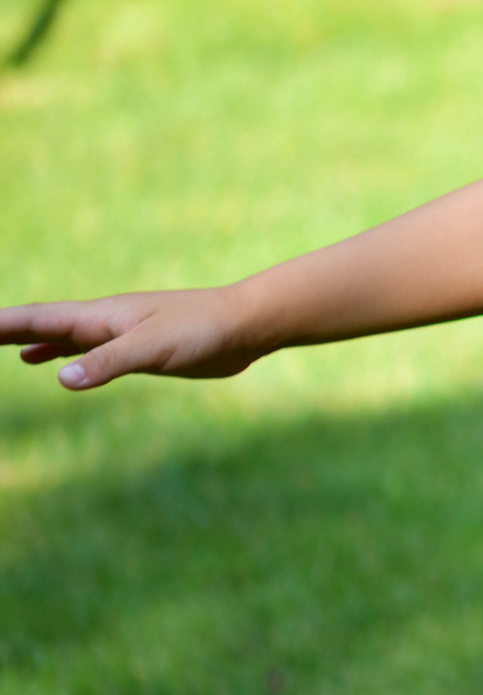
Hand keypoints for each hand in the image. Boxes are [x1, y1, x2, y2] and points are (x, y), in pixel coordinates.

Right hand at [4, 289, 262, 389]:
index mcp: (102, 316)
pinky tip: (53, 363)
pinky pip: (87, 350)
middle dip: (6, 329)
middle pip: (43, 324)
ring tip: (3, 345)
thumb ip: (109, 362)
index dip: (2, 325)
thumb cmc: (203, 331)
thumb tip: (62, 378)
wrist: (246, 326)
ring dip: (29, 340)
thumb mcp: (153, 349)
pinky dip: (61, 353)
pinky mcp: (139, 349)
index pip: (38, 319)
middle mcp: (104, 321)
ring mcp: (121, 333)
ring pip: (63, 335)